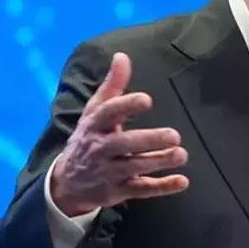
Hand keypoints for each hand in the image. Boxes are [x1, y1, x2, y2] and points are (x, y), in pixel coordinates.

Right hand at [50, 52, 188, 216]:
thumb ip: (112, 86)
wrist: (66, 184)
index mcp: (94, 125)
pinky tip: (182, 181)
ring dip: (159, 161)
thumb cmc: (89, 138)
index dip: (126, 106)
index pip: (108, 113)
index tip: (147, 100)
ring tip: (182, 154)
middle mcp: (100, 148)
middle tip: (174, 135)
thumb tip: (122, 56)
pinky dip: (162, 187)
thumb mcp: (95, 112)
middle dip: (149, 140)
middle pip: (125, 144)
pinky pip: (141, 190)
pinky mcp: (119, 191)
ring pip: (135, 167)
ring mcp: (109, 172)